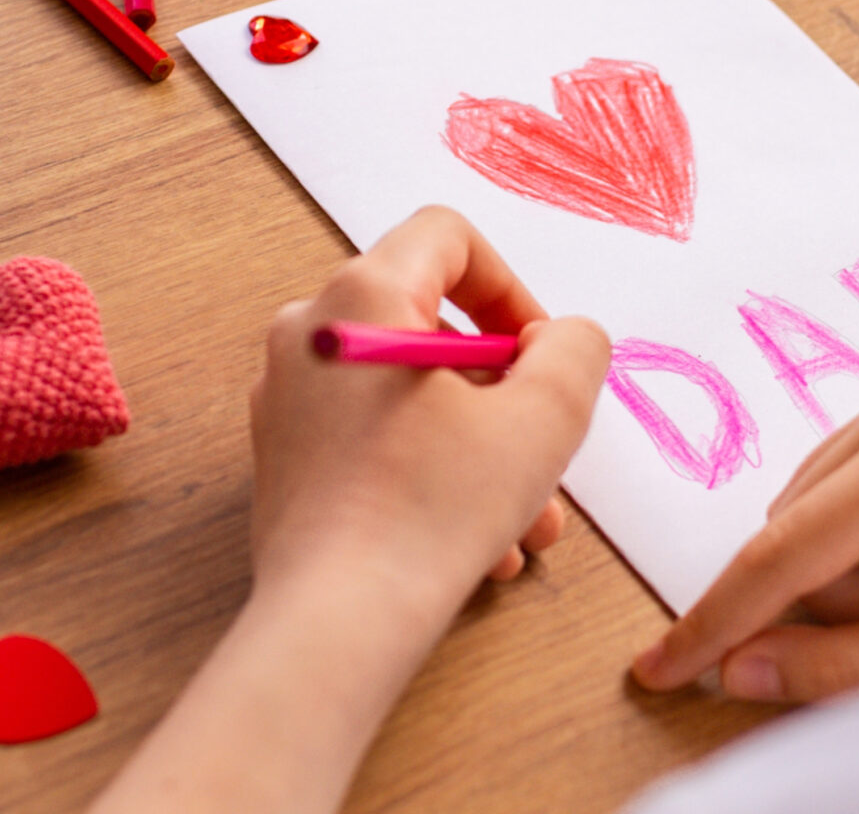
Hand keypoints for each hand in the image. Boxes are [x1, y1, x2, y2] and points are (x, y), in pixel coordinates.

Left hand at [252, 206, 610, 616]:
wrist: (336, 621)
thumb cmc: (431, 513)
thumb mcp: (543, 420)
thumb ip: (574, 352)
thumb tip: (562, 338)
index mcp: (362, 297)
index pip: (446, 237)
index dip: (511, 286)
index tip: (540, 354)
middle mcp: (310, 333)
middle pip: (432, 326)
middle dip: (504, 392)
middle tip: (542, 449)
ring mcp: (287, 397)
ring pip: (410, 395)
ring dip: (481, 447)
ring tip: (527, 521)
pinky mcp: (284, 457)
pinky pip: (375, 438)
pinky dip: (431, 472)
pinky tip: (479, 545)